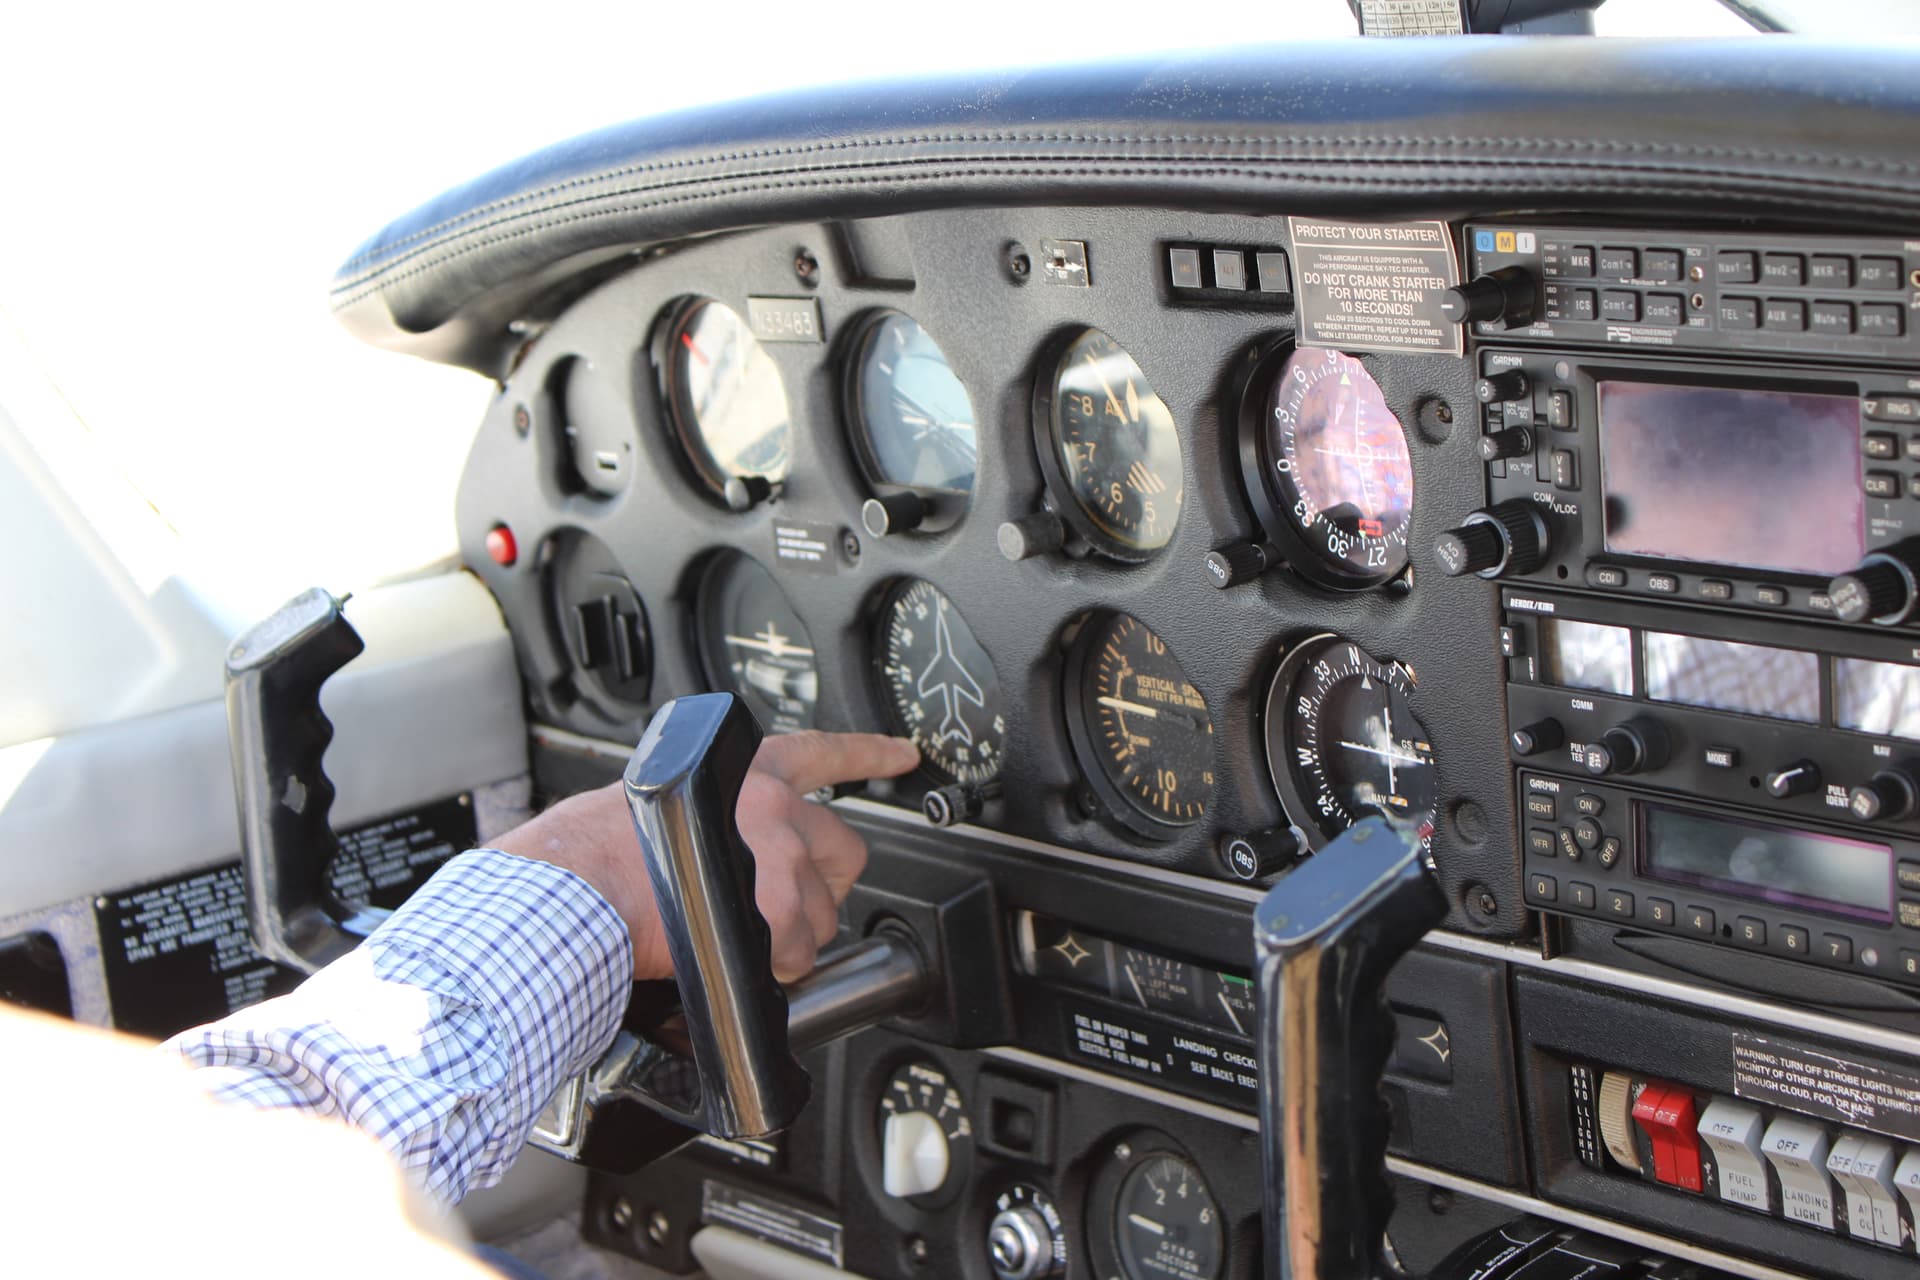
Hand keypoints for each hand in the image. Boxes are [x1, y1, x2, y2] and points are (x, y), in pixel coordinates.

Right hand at [492, 731, 919, 981]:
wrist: (576, 891)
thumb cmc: (596, 852)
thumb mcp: (664, 805)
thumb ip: (714, 814)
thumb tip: (728, 846)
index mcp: (742, 770)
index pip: (824, 753)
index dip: (869, 754)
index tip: (903, 754)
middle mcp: (771, 805)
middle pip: (842, 850)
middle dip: (824, 886)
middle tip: (788, 909)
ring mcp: (780, 857)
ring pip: (823, 913)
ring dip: (793, 938)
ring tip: (743, 945)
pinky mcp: (777, 911)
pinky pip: (799, 954)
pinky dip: (777, 970)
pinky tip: (742, 966)